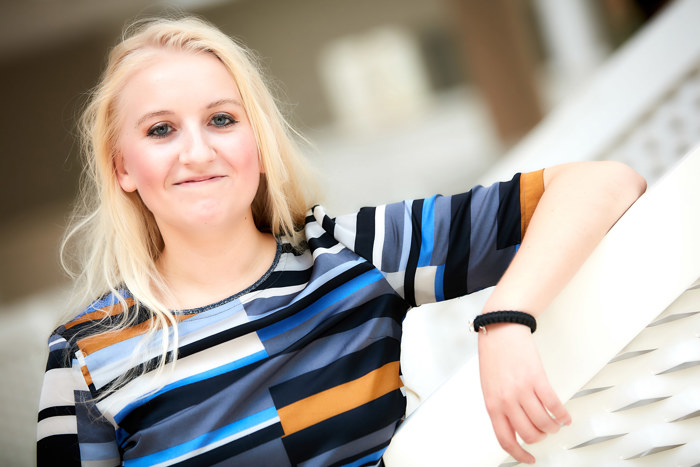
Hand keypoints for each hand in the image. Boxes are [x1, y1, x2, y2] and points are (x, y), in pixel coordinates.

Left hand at [477, 323, 570, 463]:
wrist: (500, 328)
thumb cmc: (494, 354)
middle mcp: (506, 401)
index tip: (528, 458)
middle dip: (540, 437)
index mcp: (492, 404)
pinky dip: (562, 415)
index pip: (505, 439)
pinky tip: (564, 415)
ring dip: (553, 427)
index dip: (519, 454)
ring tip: (555, 423)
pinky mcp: (538, 380)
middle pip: (529, 434)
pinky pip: (554, 406)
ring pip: (544, 423)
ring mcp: (522, 391)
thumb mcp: (488, 385)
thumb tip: (512, 424)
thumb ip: (499, 405)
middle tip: (544, 432)